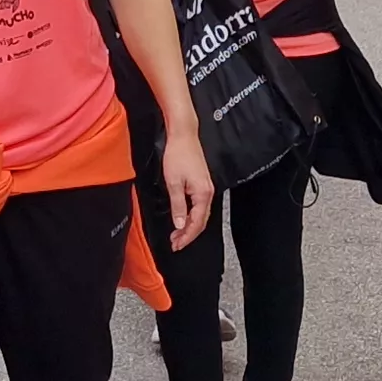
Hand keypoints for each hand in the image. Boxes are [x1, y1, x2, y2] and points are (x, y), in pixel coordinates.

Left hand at [160, 133, 216, 249]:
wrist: (183, 135)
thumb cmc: (178, 155)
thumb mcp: (173, 183)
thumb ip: (177, 206)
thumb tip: (179, 225)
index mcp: (203, 194)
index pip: (196, 223)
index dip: (187, 236)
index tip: (177, 245)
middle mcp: (208, 193)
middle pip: (201, 221)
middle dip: (188, 234)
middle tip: (175, 243)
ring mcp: (206, 188)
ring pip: (200, 214)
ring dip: (188, 226)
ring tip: (176, 234)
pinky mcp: (202, 184)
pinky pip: (198, 206)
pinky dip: (190, 215)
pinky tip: (182, 218)